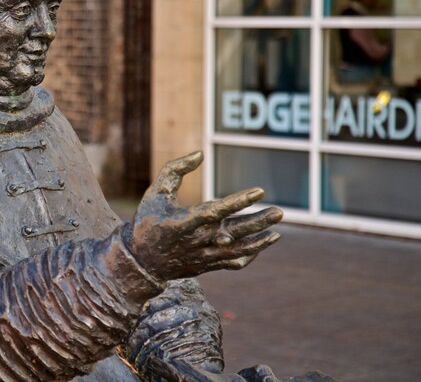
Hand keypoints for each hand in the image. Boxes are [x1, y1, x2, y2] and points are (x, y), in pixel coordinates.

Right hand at [128, 151, 281, 280]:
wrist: (140, 261)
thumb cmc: (148, 222)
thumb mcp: (155, 192)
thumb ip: (175, 170)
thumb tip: (199, 154)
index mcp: (185, 221)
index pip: (218, 210)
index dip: (239, 200)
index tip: (259, 191)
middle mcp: (198, 240)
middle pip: (236, 232)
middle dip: (259, 222)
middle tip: (279, 212)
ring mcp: (204, 255)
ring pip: (239, 250)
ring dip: (260, 241)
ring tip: (276, 232)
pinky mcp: (207, 266)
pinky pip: (233, 263)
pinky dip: (248, 256)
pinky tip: (259, 245)